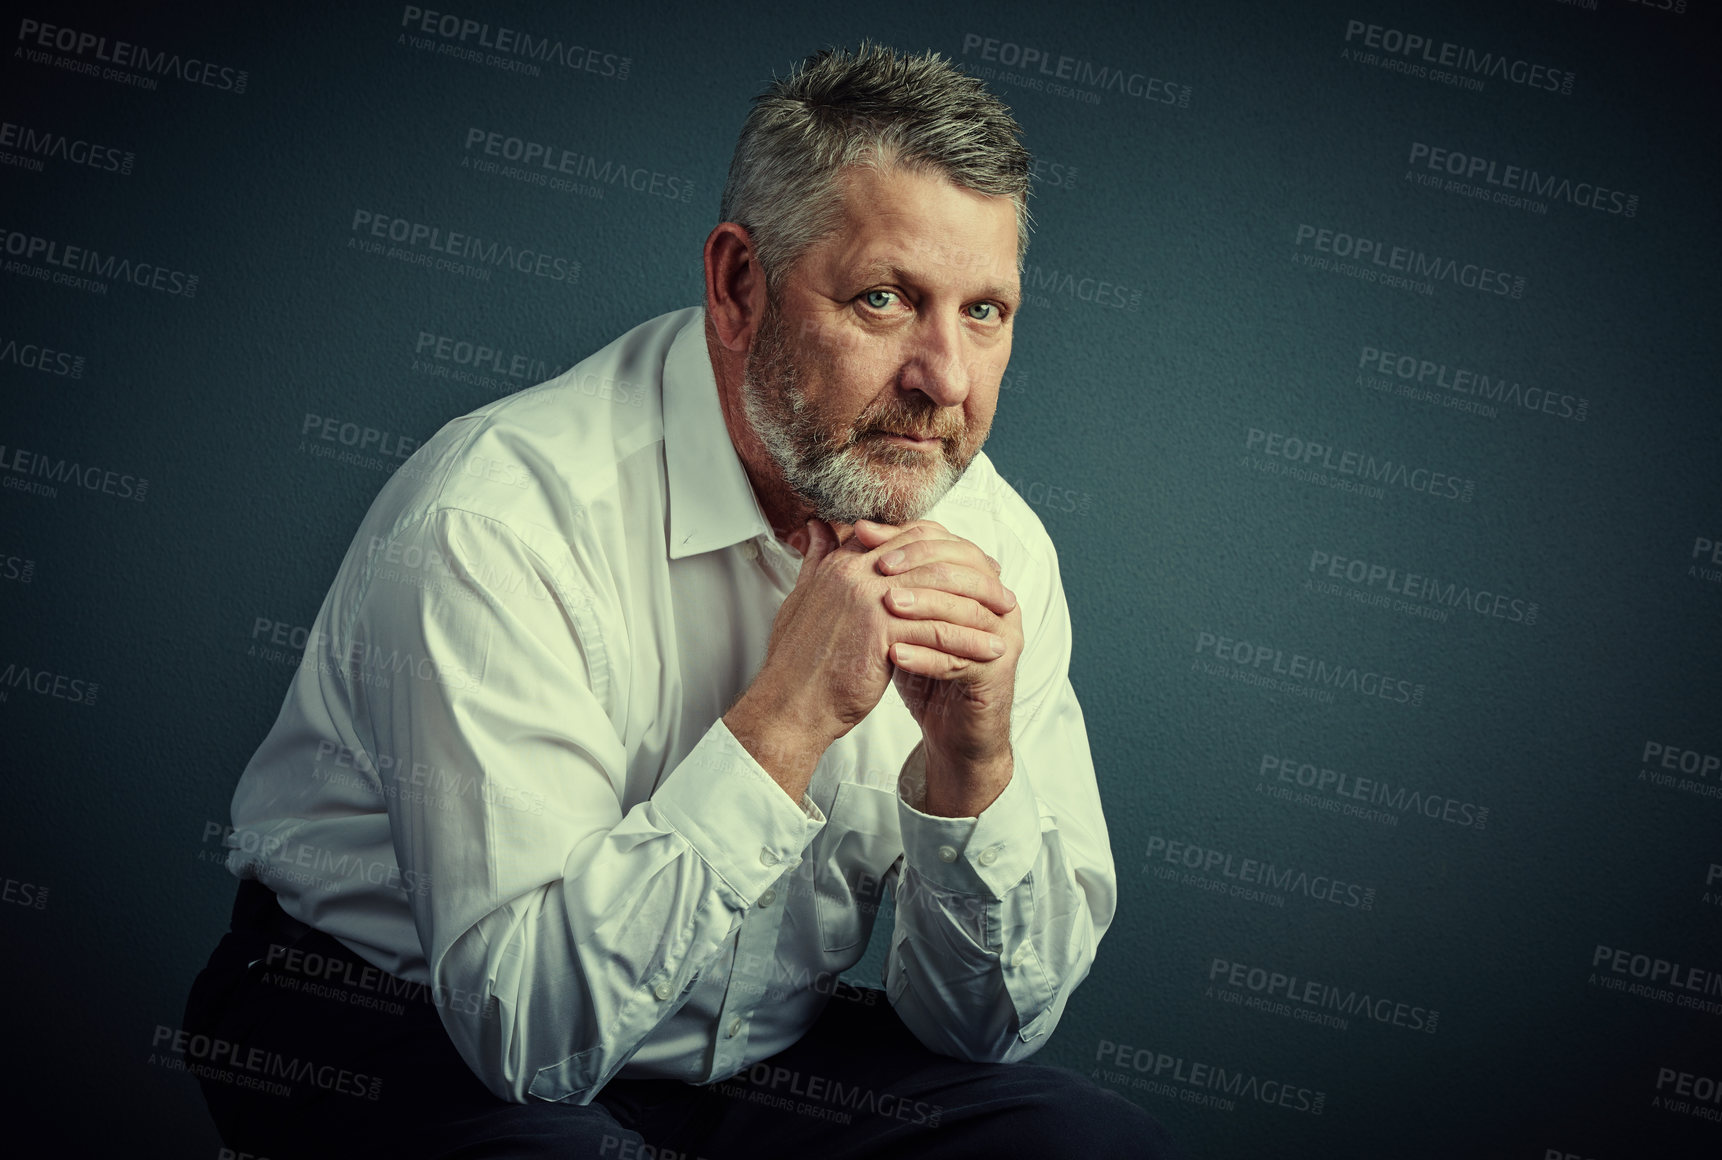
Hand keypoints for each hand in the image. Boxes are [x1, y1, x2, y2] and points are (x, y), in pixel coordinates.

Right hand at [724, 518, 1014, 800]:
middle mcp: (855, 572)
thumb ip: (818, 560)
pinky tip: (990, 650)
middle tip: (1000, 590)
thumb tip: (820, 528)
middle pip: (931, 559)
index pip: (907, 540)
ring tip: (1005, 620)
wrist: (790, 704)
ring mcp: (867, 598)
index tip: (973, 567)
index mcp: (841, 562)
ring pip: (940, 592)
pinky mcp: (880, 630)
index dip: (945, 552)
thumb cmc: (799, 662)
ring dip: (978, 606)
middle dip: (972, 574)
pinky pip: (938, 629)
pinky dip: (969, 640)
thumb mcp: (805, 597)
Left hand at [851, 518, 1022, 814]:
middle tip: (878, 567)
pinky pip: (963, 658)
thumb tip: (856, 527)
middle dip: (918, 565)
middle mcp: (997, 602)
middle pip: (962, 568)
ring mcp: (1004, 636)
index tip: (863, 536)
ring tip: (885, 606)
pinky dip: (928, 655)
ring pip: (964, 611)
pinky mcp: (999, 673)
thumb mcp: (901, 616)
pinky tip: (895, 655)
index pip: (946, 542)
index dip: (906, 537)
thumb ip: (884, 573)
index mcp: (977, 580)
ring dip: (923, 605)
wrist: (951, 728)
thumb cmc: (925, 666)